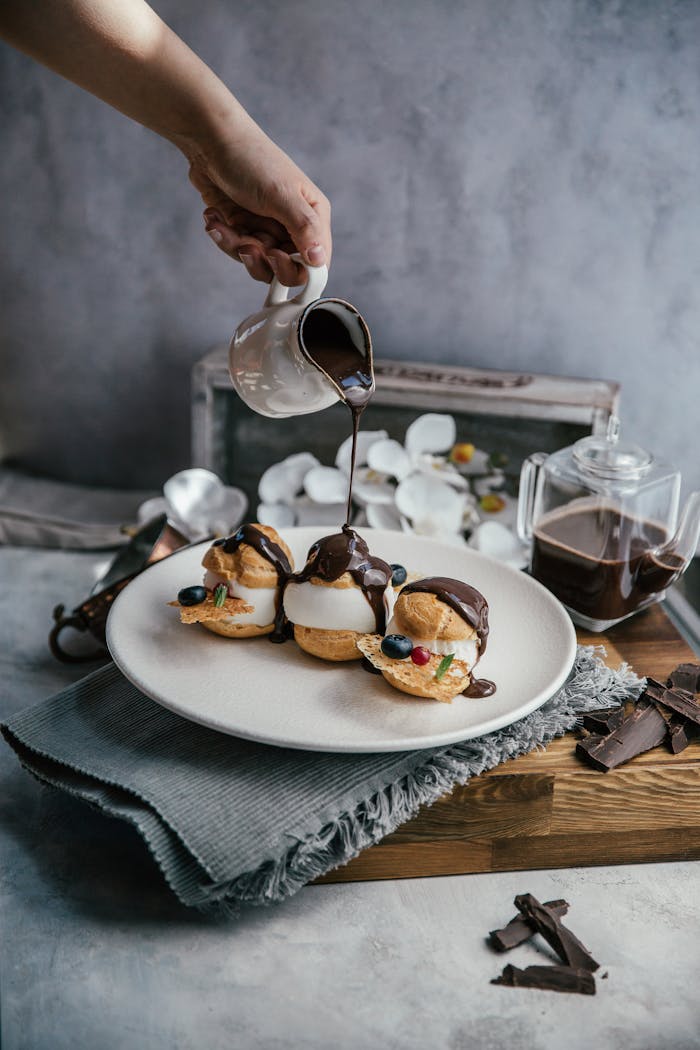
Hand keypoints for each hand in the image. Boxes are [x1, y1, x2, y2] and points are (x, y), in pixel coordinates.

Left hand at [190, 124, 331, 285]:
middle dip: (260, 260)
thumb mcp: (281, 195)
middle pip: (284, 270)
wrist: (210, 140)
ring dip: (235, 246)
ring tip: (220, 223)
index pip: (316, 263)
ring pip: (256, 262)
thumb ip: (304, 229)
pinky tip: (213, 216)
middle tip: (246, 245)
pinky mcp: (243, 228)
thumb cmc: (252, 159)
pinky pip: (236, 249)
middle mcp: (292, 226)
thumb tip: (320, 261)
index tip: (274, 257)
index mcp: (312, 217)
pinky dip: (222, 236)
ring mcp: (266, 228)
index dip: (297, 270)